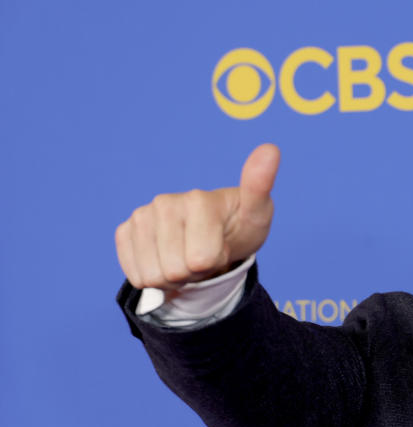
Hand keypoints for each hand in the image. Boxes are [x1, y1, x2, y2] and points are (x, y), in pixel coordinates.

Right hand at [115, 144, 279, 289]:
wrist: (219, 232)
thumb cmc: (240, 224)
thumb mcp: (258, 212)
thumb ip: (260, 185)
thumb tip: (271, 149)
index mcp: (197, 200)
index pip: (201, 261)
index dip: (215, 262)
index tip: (222, 244)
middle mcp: (165, 203)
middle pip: (176, 271)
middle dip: (194, 272)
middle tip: (206, 253)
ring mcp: (142, 216)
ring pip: (153, 276)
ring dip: (174, 277)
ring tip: (189, 255)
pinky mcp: (126, 231)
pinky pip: (135, 274)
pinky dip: (154, 277)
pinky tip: (167, 258)